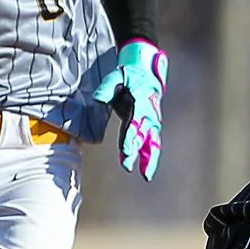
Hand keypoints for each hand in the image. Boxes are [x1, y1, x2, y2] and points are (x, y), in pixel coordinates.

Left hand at [87, 39, 166, 179]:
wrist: (147, 73)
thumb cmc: (131, 75)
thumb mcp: (118, 75)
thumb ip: (108, 86)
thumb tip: (98, 98)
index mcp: (142, 102)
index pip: (136, 123)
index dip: (131, 137)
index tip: (127, 151)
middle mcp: (149, 115)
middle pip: (143, 136)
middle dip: (136, 151)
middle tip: (128, 165)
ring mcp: (150, 122)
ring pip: (152, 143)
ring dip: (149, 159)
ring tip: (146, 176)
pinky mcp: (148, 127)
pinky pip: (149, 143)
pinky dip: (146, 156)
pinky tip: (140, 170)